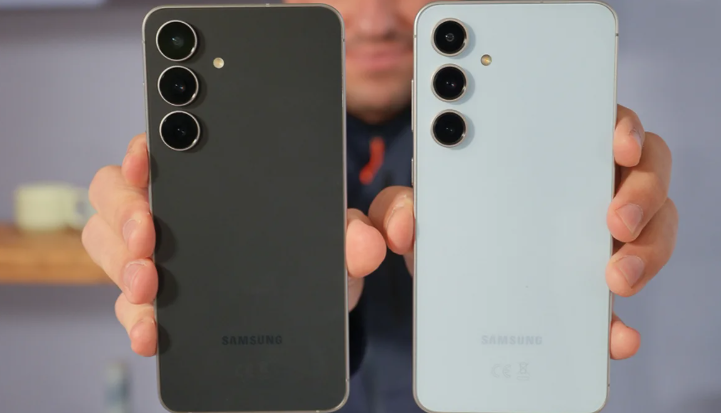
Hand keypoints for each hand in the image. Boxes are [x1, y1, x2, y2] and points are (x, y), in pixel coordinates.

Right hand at [82, 133, 386, 355]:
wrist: (317, 303)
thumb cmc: (321, 253)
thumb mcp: (342, 238)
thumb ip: (357, 235)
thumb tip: (369, 242)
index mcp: (214, 178)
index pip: (161, 149)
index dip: (143, 150)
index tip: (146, 160)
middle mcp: (177, 212)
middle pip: (117, 195)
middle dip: (126, 211)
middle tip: (149, 234)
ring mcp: (161, 256)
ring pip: (111, 245)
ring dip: (121, 264)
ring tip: (149, 285)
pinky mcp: (161, 301)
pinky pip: (130, 304)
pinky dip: (136, 317)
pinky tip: (151, 331)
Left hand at [368, 104, 677, 360]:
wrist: (432, 291)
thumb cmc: (427, 236)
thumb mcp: (404, 218)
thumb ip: (393, 213)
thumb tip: (404, 228)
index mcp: (530, 154)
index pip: (588, 121)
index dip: (616, 125)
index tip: (618, 143)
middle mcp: (572, 186)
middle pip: (638, 169)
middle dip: (640, 191)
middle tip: (616, 221)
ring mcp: (588, 235)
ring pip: (647, 228)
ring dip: (644, 250)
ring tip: (615, 279)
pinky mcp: (589, 285)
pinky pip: (622, 294)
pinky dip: (620, 316)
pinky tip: (614, 334)